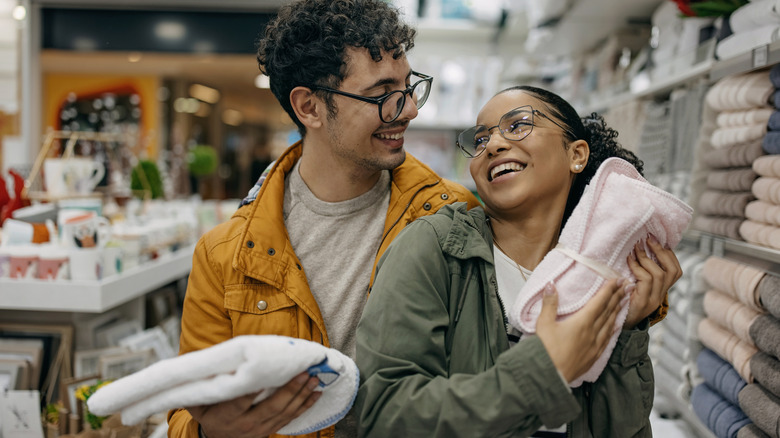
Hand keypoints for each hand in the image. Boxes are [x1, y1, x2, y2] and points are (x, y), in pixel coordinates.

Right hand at [187, 371, 321, 437]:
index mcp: (227, 415)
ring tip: (314, 380)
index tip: (266, 376)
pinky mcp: (270, 431)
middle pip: (271, 406)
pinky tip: (316, 394)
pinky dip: (305, 406)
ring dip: (302, 395)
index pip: (241, 401)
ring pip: (284, 412)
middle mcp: (246, 424)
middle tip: (304, 373)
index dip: (254, 390)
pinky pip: (290, 418)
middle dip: (290, 389)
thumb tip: (204, 364)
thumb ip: (203, 387)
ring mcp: (260, 429)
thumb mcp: (199, 403)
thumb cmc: (209, 414)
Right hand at [536, 279, 625, 382]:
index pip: (599, 302)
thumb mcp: (543, 324)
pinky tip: (617, 325)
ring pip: (610, 324)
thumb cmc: (545, 350)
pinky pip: (608, 338)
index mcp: (582, 323)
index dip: (609, 290)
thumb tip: (551, 285)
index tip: (618, 279)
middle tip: (627, 285)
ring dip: (617, 311)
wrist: (550, 376)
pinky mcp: (594, 356)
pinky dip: (614, 328)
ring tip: (624, 301)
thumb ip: (549, 303)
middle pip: (608, 311)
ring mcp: (595, 345)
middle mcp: (593, 333)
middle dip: (617, 296)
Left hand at [623, 235, 681, 328]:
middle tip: (648, 239)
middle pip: (673, 271)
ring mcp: (653, 300)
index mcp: (660, 290)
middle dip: (661, 252)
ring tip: (636, 247)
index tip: (656, 239)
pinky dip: (637, 267)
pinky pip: (646, 281)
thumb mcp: (632, 285)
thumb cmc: (620, 300)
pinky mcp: (643, 303)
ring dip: (646, 258)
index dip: (668, 254)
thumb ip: (639, 272)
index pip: (675, 271)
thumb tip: (637, 247)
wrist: (613, 325)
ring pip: (659, 275)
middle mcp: (660, 296)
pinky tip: (628, 260)